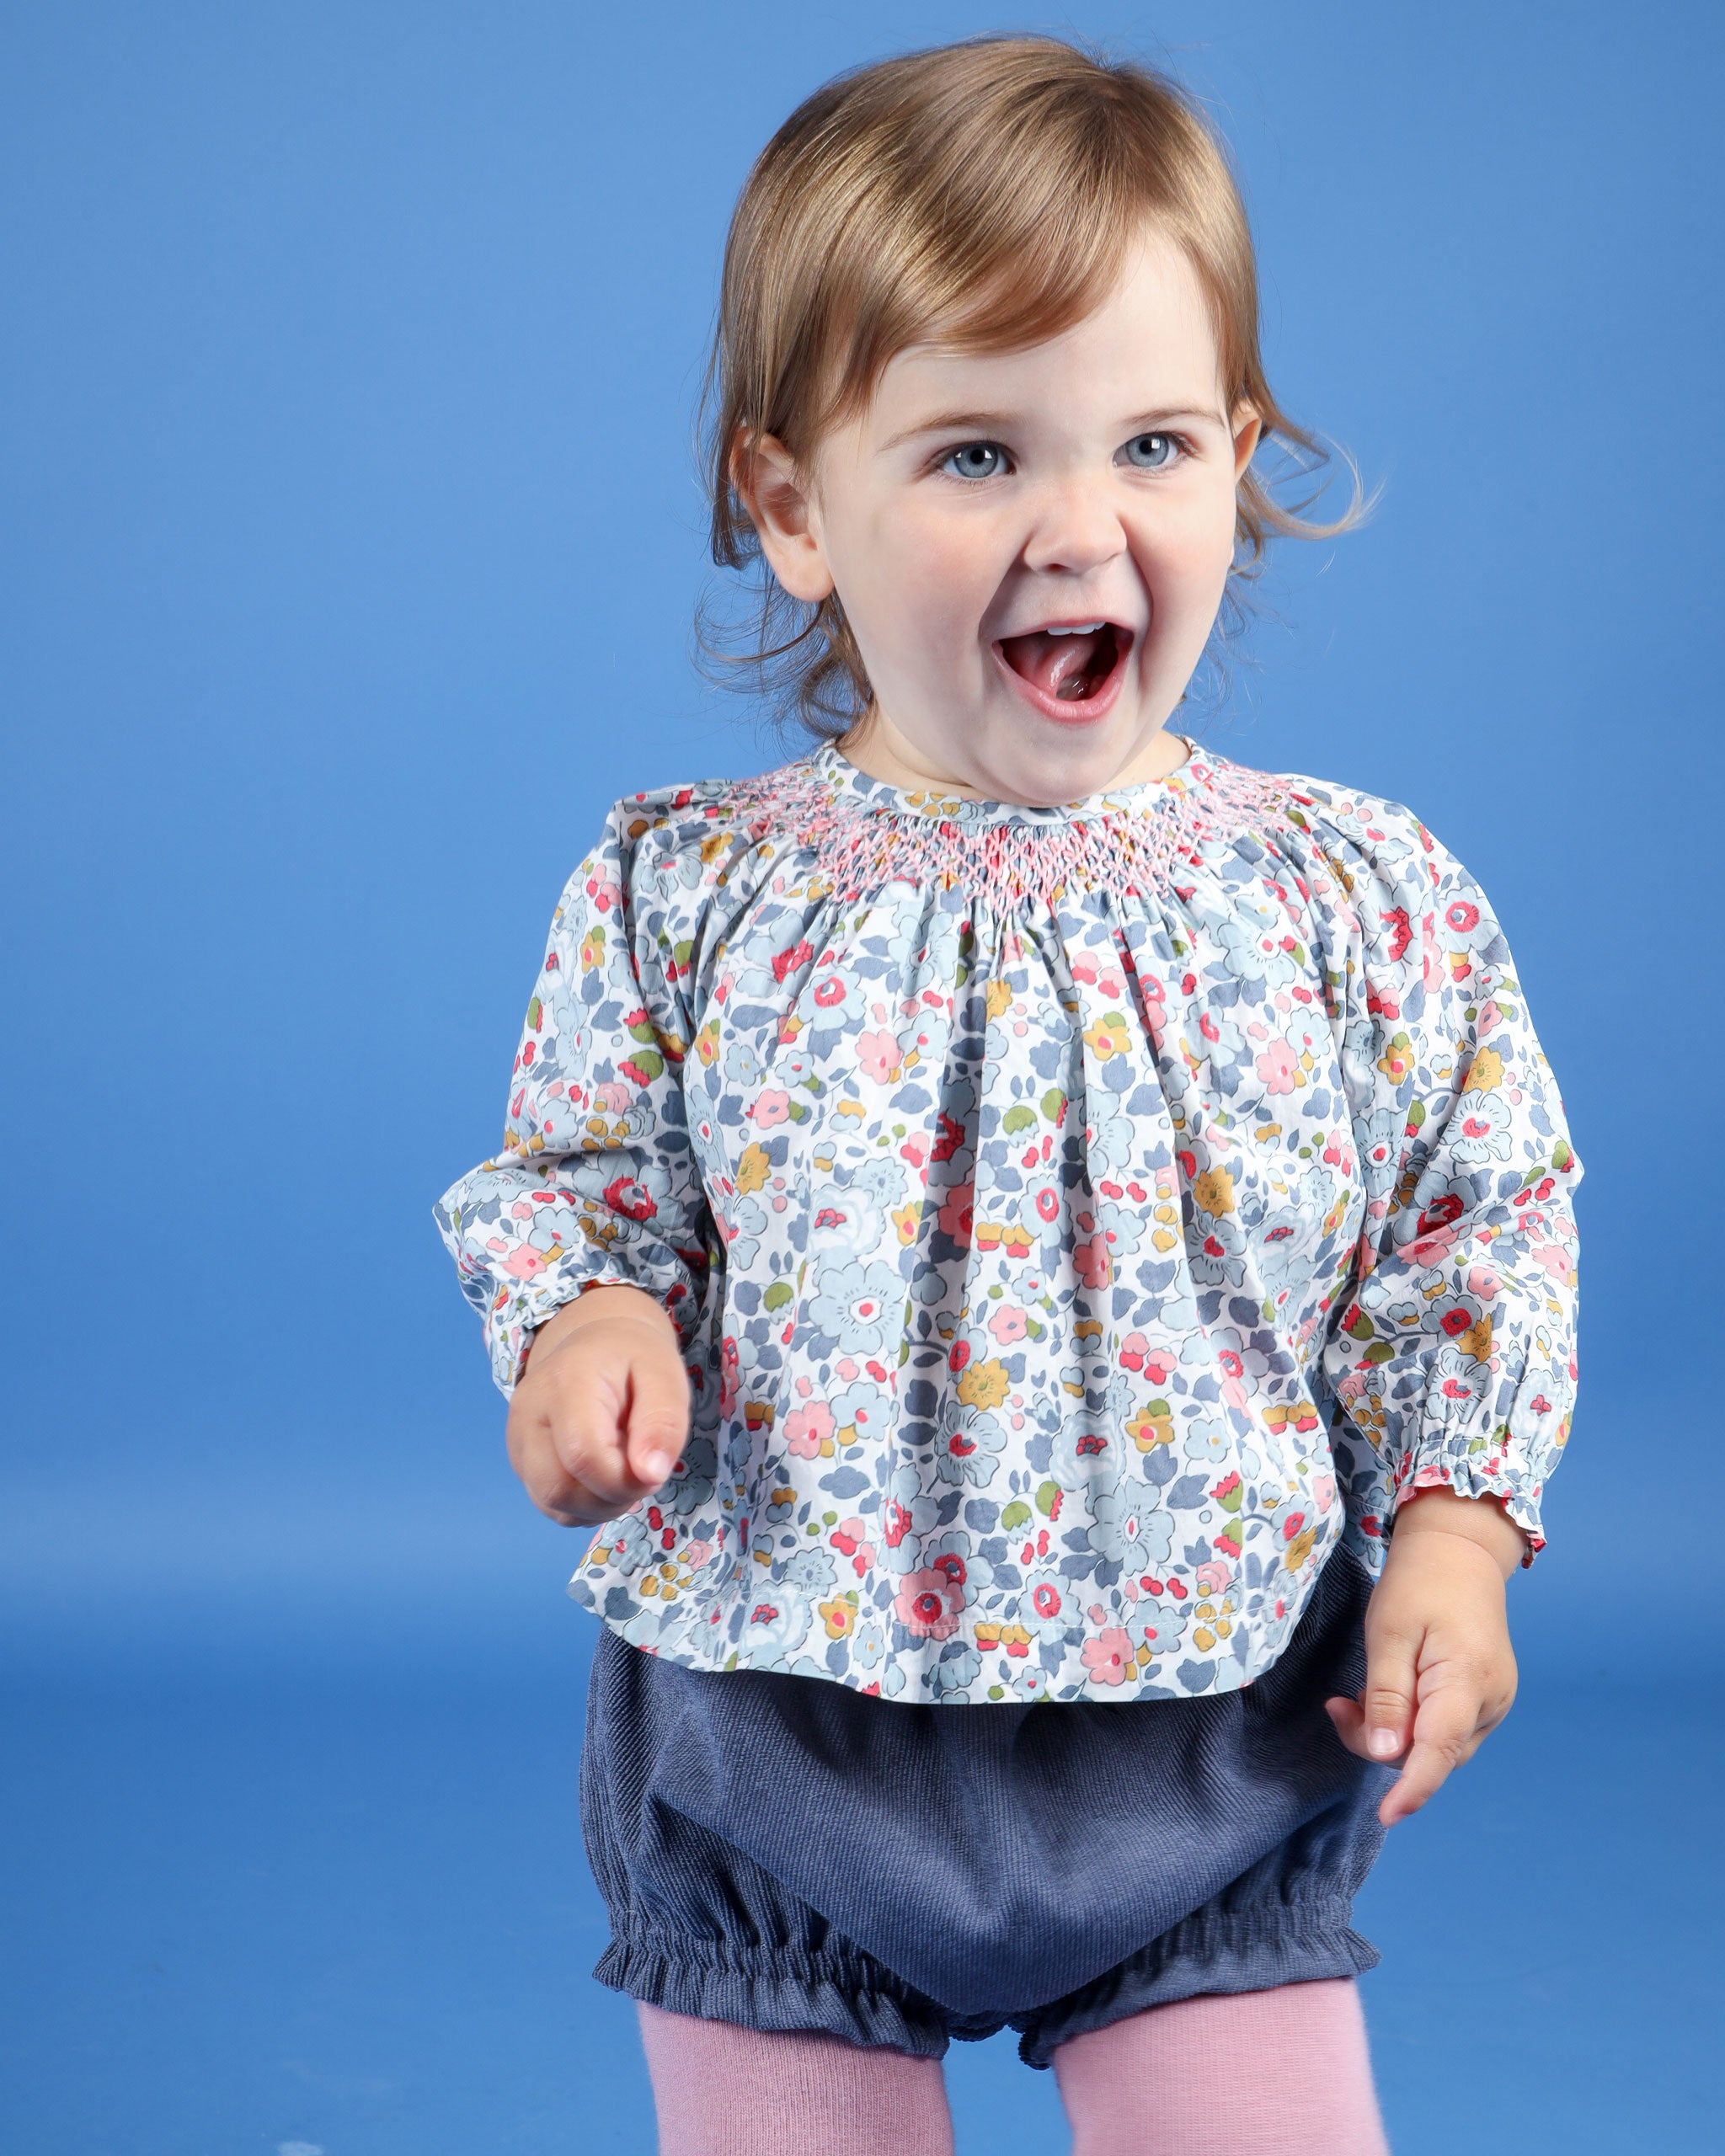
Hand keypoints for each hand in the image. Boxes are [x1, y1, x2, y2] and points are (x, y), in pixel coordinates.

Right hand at [505, 1285, 689, 1526]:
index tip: (653, 1470)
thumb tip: (650, 1475)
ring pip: (551, 1503)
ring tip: (622, 1469)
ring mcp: (517, 1439)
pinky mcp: (519, 1460)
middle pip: (559, 1488)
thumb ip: (664, 1423)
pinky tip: (602, 1477)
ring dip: (598, 1505)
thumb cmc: (633, 1359)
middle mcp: (528, 1413)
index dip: (624, 1480)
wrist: (593, 1345)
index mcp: (565, 1383)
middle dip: (610, 1498)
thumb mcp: (665, 1376)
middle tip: (639, 1472)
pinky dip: (582, 1505)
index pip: (583, 1454)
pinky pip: (548, 1504)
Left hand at [1325, 1488, 1522, 1827]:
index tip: (1388, 1815)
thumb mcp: (1390, 1633)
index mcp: (1467, 1683)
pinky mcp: (1484, 1698)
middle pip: (1432, 1754)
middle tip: (1338, 1707)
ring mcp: (1492, 1702)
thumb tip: (1384, 1753)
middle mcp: (1490, 1702)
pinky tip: (1388, 1695)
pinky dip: (1410, 1723)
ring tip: (1358, 1697)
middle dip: (1381, 1746)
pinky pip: (1443, 1729)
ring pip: (1436, 1746)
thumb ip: (1386, 1697)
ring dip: (1393, 1734)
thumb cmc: (1420, 1584)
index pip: (1439, 1752)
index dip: (1413, 1789)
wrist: (1460, 1552)